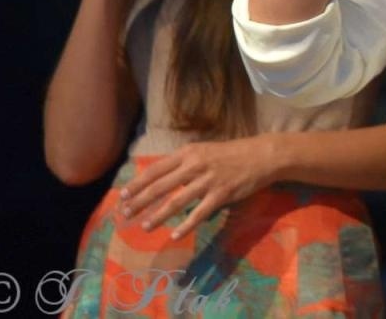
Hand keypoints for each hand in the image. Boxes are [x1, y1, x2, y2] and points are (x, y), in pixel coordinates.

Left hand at [117, 136, 277, 239]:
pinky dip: (186, 225)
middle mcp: (195, 166)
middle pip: (161, 186)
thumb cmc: (231, 153)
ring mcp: (209, 181)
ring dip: (158, 215)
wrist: (263, 155)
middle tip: (125, 214)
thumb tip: (159, 178)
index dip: (137, 184)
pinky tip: (174, 235)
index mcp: (188, 153)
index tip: (122, 196)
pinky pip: (200, 213)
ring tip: (145, 227)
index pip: (155, 169)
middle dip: (140, 202)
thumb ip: (182, 164)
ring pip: (177, 201)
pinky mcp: (222, 194)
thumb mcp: (203, 151)